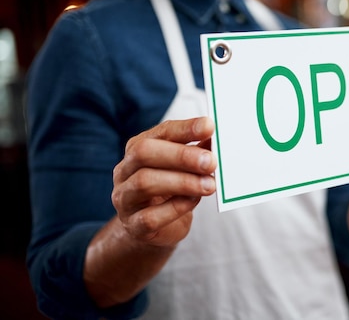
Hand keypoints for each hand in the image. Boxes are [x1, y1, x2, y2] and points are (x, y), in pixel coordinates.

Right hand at [111, 117, 216, 247]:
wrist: (153, 228)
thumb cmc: (172, 190)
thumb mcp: (184, 168)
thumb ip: (198, 152)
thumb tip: (216, 140)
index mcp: (138, 148)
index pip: (160, 132)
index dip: (185, 128)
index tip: (209, 126)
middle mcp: (125, 170)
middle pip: (144, 153)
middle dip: (181, 156)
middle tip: (210, 162)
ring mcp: (125, 198)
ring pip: (145, 183)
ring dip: (183, 182)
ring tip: (209, 185)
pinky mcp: (133, 225)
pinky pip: (150, 216)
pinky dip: (176, 207)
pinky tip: (194, 201)